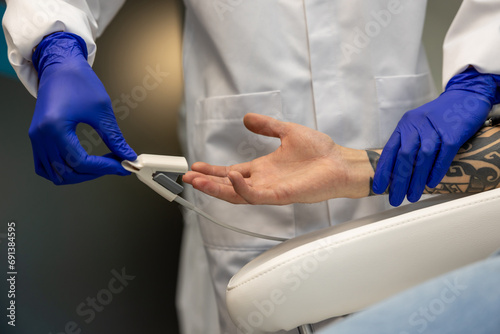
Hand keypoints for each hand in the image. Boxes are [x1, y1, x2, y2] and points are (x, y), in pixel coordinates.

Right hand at [30, 32, 135, 183]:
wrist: (60, 66)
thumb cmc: (77, 80)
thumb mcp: (102, 110)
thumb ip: (114, 138)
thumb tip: (126, 155)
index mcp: (55, 127)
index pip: (81, 162)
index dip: (105, 167)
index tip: (122, 165)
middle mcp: (41, 135)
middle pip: (68, 172)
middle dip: (95, 173)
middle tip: (115, 165)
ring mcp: (37, 138)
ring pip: (56, 174)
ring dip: (79, 175)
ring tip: (100, 166)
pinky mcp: (37, 137)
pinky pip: (45, 166)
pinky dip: (63, 171)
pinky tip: (81, 165)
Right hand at [183, 113, 368, 204]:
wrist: (341, 162)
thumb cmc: (320, 151)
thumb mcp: (287, 132)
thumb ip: (266, 126)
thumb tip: (246, 118)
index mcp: (263, 169)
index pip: (231, 173)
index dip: (213, 171)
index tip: (195, 166)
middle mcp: (263, 181)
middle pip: (228, 186)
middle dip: (207, 182)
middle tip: (188, 177)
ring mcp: (271, 190)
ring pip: (236, 194)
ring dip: (216, 188)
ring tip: (197, 181)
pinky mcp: (281, 195)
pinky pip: (256, 195)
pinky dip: (241, 188)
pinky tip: (230, 177)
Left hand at [373, 68, 497, 205]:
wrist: (465, 96)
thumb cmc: (439, 115)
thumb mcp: (417, 125)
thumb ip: (408, 143)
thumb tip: (398, 170)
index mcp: (405, 125)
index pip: (390, 150)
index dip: (383, 170)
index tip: (378, 187)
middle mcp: (417, 126)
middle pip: (404, 157)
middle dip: (398, 181)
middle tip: (395, 199)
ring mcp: (435, 129)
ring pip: (422, 158)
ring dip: (416, 180)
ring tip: (412, 196)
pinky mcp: (453, 133)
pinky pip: (443, 155)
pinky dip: (436, 171)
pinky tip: (431, 184)